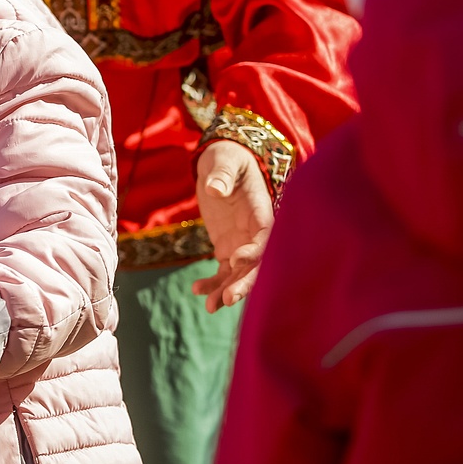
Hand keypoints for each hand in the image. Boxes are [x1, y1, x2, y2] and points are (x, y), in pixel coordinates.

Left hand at [192, 141, 274, 312]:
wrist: (221, 162)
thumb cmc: (227, 157)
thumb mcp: (224, 160)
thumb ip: (222, 174)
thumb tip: (214, 189)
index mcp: (261, 210)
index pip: (265, 236)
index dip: (256, 251)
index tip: (237, 260)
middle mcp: (255, 232)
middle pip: (256, 262)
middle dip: (245, 281)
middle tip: (229, 298)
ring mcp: (242, 242)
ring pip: (239, 273)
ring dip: (227, 290)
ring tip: (211, 306)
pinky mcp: (228, 248)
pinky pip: (223, 271)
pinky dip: (212, 283)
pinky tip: (197, 290)